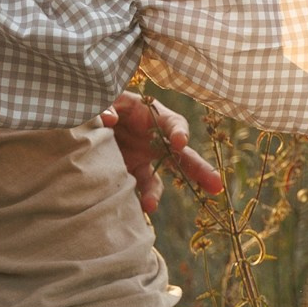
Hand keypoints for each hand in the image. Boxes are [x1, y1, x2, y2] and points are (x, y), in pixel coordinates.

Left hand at [100, 92, 224, 214]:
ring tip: (150, 206)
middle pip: (181, 157)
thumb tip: (109, 119)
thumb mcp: (107, 98)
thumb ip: (106, 106)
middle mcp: (153, 140)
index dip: (179, 133)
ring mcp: (141, 159)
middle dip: (200, 171)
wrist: (90, 118)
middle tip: (217, 186)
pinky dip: (134, 197)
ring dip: (154, 193)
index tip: (180, 142)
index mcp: (153, 116)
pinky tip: (132, 208)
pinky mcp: (127, 172)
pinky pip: (134, 188)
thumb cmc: (104, 100)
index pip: (174, 124)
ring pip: (155, 180)